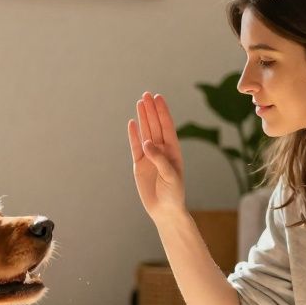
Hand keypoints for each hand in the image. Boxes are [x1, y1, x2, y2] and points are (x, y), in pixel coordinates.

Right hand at [127, 92, 186, 220]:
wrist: (165, 210)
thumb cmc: (174, 193)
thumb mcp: (171, 176)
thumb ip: (160, 159)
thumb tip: (147, 143)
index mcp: (173, 151)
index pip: (167, 127)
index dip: (162, 112)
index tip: (158, 98)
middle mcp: (162, 150)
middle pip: (155, 126)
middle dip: (151, 110)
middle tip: (146, 94)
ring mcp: (150, 156)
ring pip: (145, 133)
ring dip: (143, 118)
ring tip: (139, 103)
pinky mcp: (139, 164)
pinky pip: (135, 146)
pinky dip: (134, 135)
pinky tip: (132, 123)